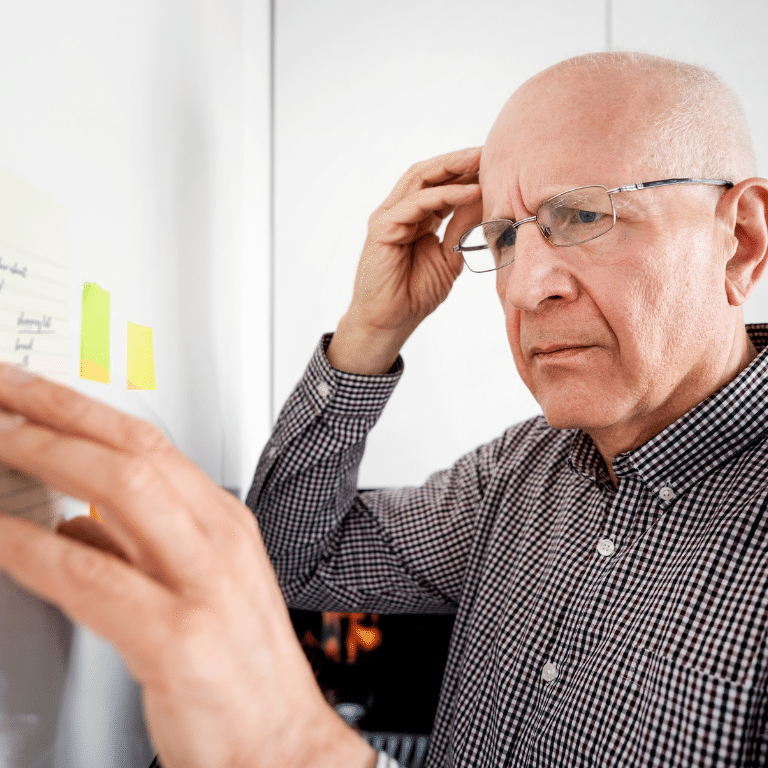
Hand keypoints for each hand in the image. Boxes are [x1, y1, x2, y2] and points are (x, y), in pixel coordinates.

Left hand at [0, 365, 375, 767]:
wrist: (281, 744)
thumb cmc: (241, 670)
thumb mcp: (201, 587)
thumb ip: (139, 548)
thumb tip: (76, 521)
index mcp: (225, 523)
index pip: (150, 443)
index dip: (84, 408)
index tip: (33, 389)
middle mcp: (219, 539)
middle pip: (134, 451)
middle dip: (57, 412)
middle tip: (1, 394)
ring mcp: (204, 584)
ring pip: (120, 490)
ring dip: (43, 458)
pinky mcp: (178, 637)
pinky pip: (92, 576)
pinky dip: (34, 548)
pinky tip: (1, 537)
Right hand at [328, 146, 482, 373]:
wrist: (390, 322)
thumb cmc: (415, 294)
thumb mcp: (449, 256)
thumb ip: (463, 227)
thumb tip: (487, 199)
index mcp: (416, 217)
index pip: (440, 184)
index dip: (466, 171)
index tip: (496, 163)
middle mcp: (400, 212)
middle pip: (429, 173)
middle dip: (460, 160)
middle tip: (490, 150)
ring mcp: (389, 218)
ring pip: (420, 180)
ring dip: (453, 168)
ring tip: (482, 160)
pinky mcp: (382, 228)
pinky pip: (416, 203)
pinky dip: (444, 195)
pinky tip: (470, 192)